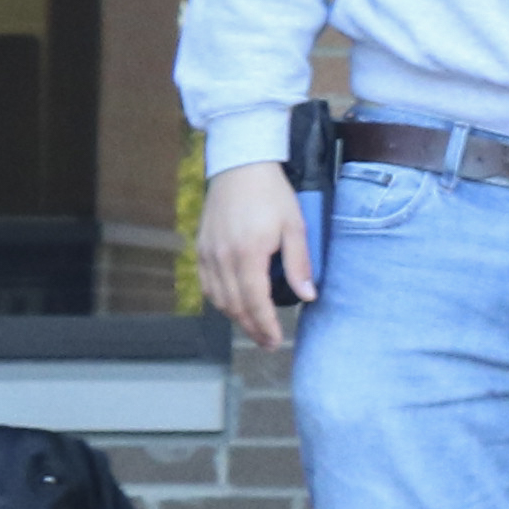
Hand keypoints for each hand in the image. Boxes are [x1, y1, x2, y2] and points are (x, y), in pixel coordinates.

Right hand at [199, 159, 311, 351]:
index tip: (276, 341)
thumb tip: (307, 296)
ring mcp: (208, 253)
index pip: (255, 301)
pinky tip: (234, 306)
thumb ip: (299, 263)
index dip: (265, 325)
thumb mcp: (295, 225)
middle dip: (252, 328)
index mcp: (248, 252)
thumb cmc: (272, 194)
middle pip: (235, 305)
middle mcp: (222, 256)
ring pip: (218, 298)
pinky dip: (220, 301)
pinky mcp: (200, 248)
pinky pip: (207, 284)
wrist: (240, 166)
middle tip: (268, 342)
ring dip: (236, 318)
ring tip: (255, 328)